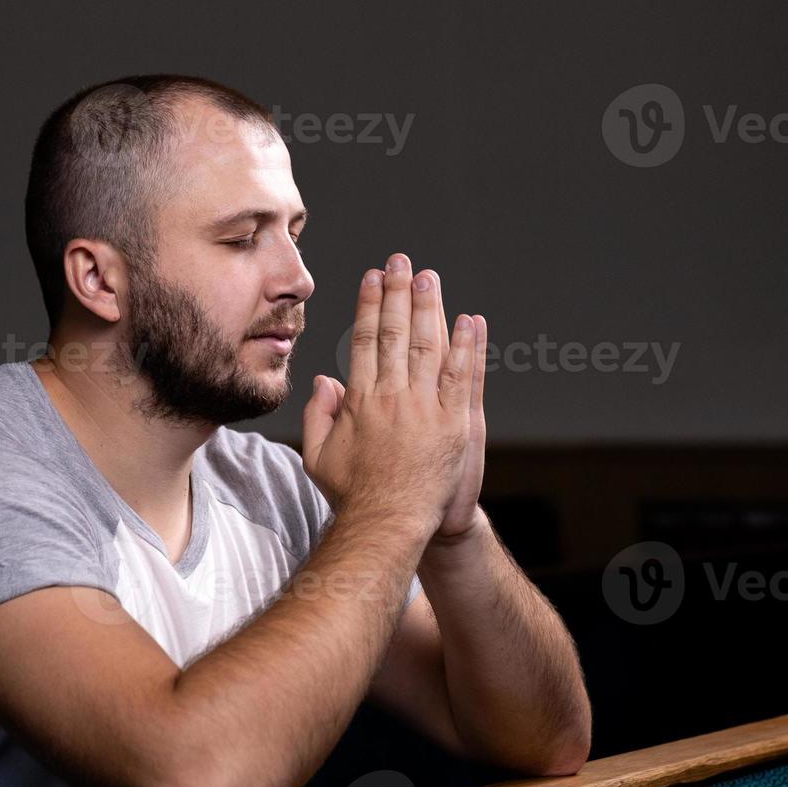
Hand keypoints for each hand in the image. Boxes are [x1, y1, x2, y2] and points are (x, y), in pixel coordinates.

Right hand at [301, 253, 478, 543]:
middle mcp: (393, 397)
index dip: (368, 305)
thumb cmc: (353, 496)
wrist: (389, 525)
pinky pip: (464, 377)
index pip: (363, 341)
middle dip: (397, 293)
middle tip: (401, 261)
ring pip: (429, 347)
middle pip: (395, 333)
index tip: (372, 278)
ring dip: (430, 308)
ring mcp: (426, 409)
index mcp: (360, 401)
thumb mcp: (317, 456)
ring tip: (430, 277)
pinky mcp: (455, 424)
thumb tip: (325, 379)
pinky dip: (468, 347)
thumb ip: (317, 414)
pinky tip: (470, 321)